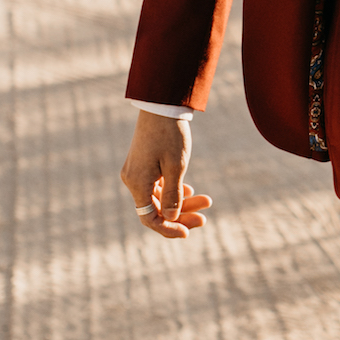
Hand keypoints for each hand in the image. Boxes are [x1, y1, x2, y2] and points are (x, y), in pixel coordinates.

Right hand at [119, 110, 213, 238]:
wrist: (162, 106)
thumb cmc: (171, 135)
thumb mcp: (176, 166)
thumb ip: (173, 195)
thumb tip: (171, 218)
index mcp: (137, 184)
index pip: (149, 218)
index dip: (168, 228)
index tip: (189, 232)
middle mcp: (132, 181)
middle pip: (155, 209)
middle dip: (180, 215)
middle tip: (204, 217)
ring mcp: (136, 173)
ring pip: (158, 197)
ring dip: (180, 201)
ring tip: (207, 201)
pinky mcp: (143, 165)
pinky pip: (156, 186)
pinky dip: (172, 190)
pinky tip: (189, 189)